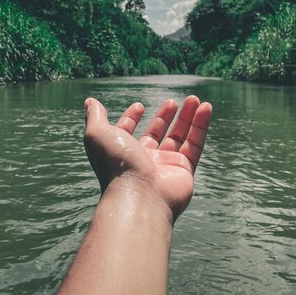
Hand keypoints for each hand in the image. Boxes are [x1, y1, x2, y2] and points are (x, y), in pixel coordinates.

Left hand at [83, 96, 211, 221]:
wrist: (139, 195)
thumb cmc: (116, 164)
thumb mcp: (97, 134)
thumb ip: (95, 117)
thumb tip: (90, 101)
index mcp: (123, 152)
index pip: (129, 133)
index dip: (132, 118)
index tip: (139, 106)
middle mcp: (145, 159)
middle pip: (158, 133)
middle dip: (165, 117)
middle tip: (174, 101)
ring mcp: (166, 165)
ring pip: (180, 137)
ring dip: (188, 117)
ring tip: (195, 99)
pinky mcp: (185, 170)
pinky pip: (195, 144)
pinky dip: (201, 126)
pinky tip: (205, 107)